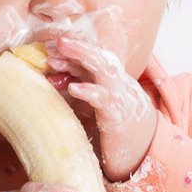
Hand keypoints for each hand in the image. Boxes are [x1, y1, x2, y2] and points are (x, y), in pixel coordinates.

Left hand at [49, 37, 157, 181]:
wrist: (143, 149)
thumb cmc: (115, 128)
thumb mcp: (95, 105)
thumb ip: (79, 89)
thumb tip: (52, 78)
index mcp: (109, 79)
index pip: (91, 58)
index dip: (71, 51)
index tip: (48, 46)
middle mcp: (115, 82)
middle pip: (97, 57)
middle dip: (76, 47)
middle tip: (54, 42)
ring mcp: (119, 95)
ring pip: (103, 69)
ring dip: (81, 58)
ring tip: (59, 55)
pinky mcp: (118, 114)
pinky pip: (104, 98)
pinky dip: (89, 91)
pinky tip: (74, 88)